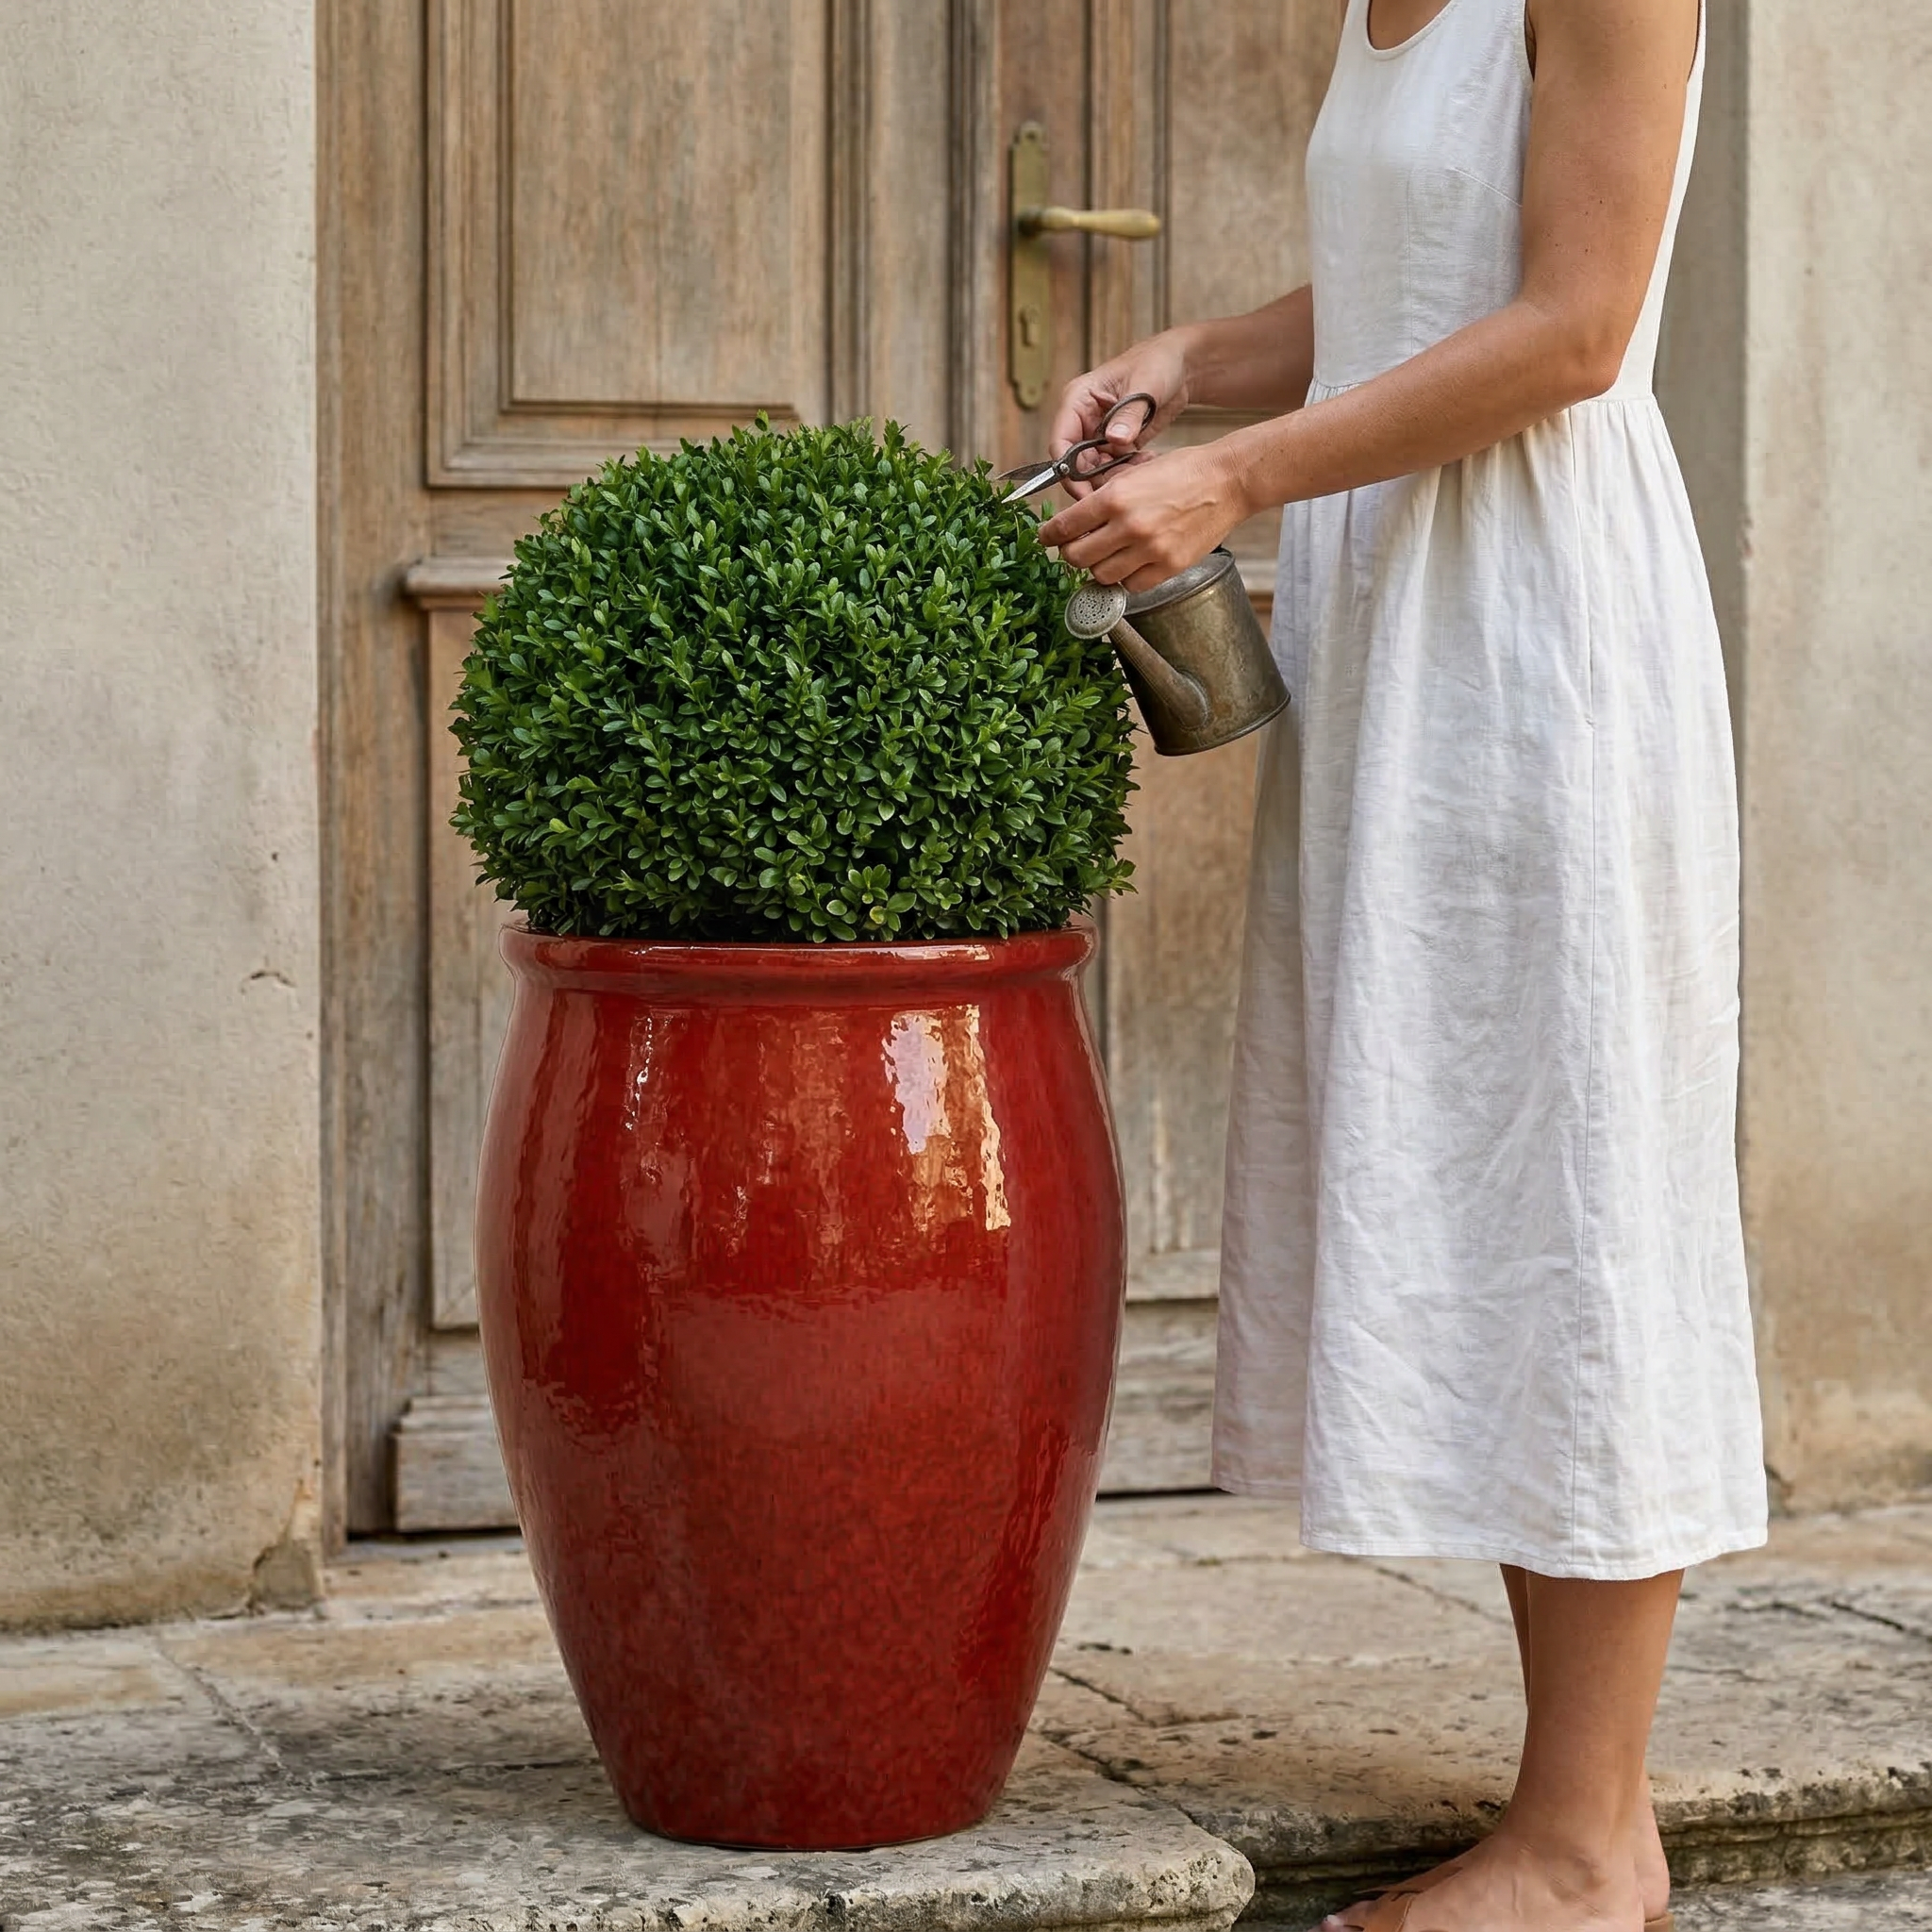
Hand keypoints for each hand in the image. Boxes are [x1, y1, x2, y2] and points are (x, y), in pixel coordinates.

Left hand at [1035, 442, 1249, 592]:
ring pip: (1101, 576)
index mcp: (1115, 496)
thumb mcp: (1135, 471)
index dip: (1049, 536)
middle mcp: (1128, 526)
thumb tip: (1078, 520)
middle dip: (1070, 554)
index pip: (1064, 527)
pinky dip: (1126, 579)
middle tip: (1075, 549)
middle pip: (1077, 557)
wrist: (1228, 481)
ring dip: (1098, 568)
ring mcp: (1149, 550)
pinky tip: (1131, 564)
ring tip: (1106, 556)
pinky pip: (1132, 586)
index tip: (1046, 538)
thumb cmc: (1183, 471)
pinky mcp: (1168, 567)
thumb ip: (1106, 496)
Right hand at [1048, 331, 1192, 498]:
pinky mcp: (1117, 444)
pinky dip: (1128, 471)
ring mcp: (1099, 434)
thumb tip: (1113, 439)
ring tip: (1141, 464)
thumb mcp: (1144, 384)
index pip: (1060, 441)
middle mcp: (1083, 420)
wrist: (1181, 366)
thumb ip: (1128, 413)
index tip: (1084, 492)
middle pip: (1075, 463)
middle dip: (1095, 478)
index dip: (1067, 471)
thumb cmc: (1157, 362)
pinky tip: (1147, 459)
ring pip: (1095, 470)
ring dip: (1116, 475)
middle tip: (1122, 485)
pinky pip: (1114, 468)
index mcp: (1078, 400)